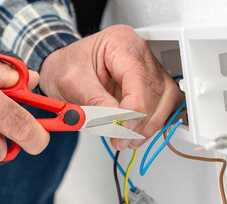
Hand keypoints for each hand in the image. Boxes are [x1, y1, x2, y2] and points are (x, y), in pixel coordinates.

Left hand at [40, 25, 182, 149]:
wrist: (61, 68)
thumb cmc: (65, 66)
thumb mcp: (72, 83)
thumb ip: (96, 102)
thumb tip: (116, 122)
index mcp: (119, 42)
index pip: (138, 77)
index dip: (135, 107)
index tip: (124, 128)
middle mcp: (138, 52)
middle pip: (155, 89)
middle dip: (141, 120)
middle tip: (123, 138)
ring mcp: (145, 67)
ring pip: (165, 97)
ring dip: (149, 123)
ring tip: (129, 138)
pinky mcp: (146, 83)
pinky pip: (160, 103)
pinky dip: (150, 122)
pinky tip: (135, 132)